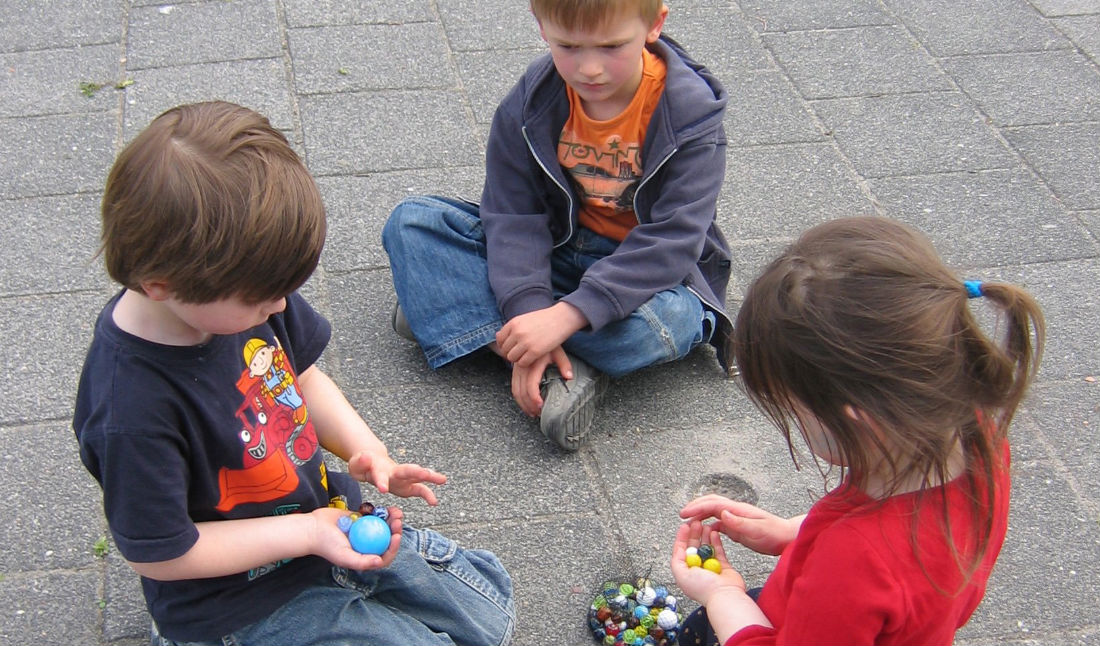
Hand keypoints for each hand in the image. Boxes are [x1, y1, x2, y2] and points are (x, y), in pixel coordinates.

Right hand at [308, 506, 403, 570]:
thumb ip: (361, 562)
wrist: (312, 528)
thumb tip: (379, 562)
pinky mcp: (360, 519)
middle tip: (397, 520)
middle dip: (395, 530)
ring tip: (395, 511)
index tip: (396, 536)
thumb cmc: (326, 545)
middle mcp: (366, 545)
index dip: (393, 547)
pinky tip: (385, 507)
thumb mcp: (344, 556)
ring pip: (383, 525)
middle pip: (386, 538)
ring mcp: (364, 531)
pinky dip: (381, 511)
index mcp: (365, 557)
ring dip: (391, 519)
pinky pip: (374, 515)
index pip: (384, 555)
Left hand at [348, 451, 447, 505]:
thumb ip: (360, 462)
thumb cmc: (363, 465)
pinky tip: (435, 502)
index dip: (382, 481)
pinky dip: (428, 494)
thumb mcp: (356, 464)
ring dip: (429, 477)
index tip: (383, 489)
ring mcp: (403, 477)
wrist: (372, 463)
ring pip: (418, 476)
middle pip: (406, 470)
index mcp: (379, 468)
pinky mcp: (408, 486)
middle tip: (425, 473)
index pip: (380, 474)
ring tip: (442, 479)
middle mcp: (395, 471)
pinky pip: (420, 490)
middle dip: (416, 472)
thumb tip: (366, 456)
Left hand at [496, 303, 586, 366]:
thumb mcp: (525, 319)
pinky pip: (522, 363)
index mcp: (513, 323)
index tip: (512, 348)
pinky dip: (526, 363)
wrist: (562, 318)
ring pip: (512, 358)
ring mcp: (525, 342)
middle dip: (511, 354)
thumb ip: (512, 328)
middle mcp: (517, 332)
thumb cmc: (545, 319)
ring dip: (518, 359)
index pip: (500, 339)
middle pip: (505, 350)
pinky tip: (532, 358)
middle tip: (520, 354)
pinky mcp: (535, 351)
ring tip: (526, 356)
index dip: (504, 346)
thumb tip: (496, 336)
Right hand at [510, 347, 571, 415]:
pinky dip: (519, 398)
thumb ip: (564, 364)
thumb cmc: (548, 343)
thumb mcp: (558, 351)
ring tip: (532, 413)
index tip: (541, 406)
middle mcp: (522, 368)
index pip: (530, 385)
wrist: (533, 333)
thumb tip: (569, 377)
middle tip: (538, 414)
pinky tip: (526, 405)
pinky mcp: (515, 370)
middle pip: (521, 391)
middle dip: (528, 405)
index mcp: (533, 364)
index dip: (534, 398)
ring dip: (522, 404)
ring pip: (515, 391)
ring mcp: (516, 369)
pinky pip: (513, 387)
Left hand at [671, 520, 746, 605]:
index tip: (684, 526)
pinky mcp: (723, 566)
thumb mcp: (681, 574)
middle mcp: (697, 569)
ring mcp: (710, 567)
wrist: (724, 596)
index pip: (681, 550)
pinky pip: (718, 550)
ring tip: (705, 524)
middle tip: (696, 522)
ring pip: (706, 547)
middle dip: (694, 533)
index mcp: (685, 572)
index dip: (682, 537)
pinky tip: (713, 532)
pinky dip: (715, 541)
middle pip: (694, 546)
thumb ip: (677, 561)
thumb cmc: (703, 588)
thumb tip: (677, 549)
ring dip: (704, 535)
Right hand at [680, 494, 802, 555]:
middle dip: (695, 507)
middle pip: (710, 503)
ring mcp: (736, 518)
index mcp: (738, 509)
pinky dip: (708, 525)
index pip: (713, 504)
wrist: (787, 538)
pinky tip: (704, 532)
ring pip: (713, 512)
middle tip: (682, 516)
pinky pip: (719, 523)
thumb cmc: (775, 534)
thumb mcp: (757, 530)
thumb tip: (722, 514)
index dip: (697, 507)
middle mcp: (735, 511)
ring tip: (689, 524)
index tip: (684, 514)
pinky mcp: (737, 527)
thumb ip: (739, 522)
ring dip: (700, 515)